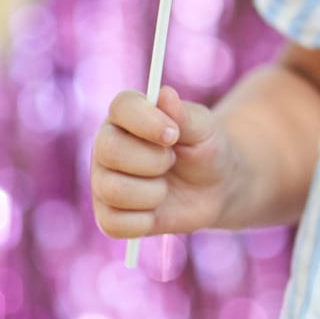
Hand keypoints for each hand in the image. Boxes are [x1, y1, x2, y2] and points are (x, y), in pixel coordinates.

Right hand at [91, 85, 233, 241]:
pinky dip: (144, 221)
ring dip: (153, 192)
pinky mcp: (108, 216)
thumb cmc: (206, 149)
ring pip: (113, 190)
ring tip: (166, 186)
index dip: (147, 120)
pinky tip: (156, 209)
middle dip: (154, 161)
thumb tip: (164, 94)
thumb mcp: (205, 129)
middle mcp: (107, 145)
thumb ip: (185, 114)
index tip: (173, 135)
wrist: (216, 188)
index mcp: (127, 115)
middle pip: (110, 150)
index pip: (121, 106)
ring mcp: (103, 181)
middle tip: (172, 161)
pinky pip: (115, 224)